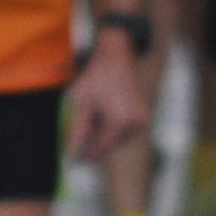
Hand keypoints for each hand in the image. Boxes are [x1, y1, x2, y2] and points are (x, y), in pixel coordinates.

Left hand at [69, 19, 161, 160]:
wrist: (117, 55)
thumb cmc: (96, 76)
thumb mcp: (81, 102)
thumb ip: (77, 129)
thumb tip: (72, 153)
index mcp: (120, 120)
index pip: (100, 147)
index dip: (84, 154)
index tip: (71, 160)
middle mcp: (135, 123)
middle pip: (109, 146)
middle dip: (92, 146)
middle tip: (76, 144)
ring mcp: (142, 121)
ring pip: (117, 140)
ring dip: (102, 137)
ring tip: (91, 118)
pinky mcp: (144, 118)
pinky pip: (124, 132)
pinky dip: (111, 130)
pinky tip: (102, 115)